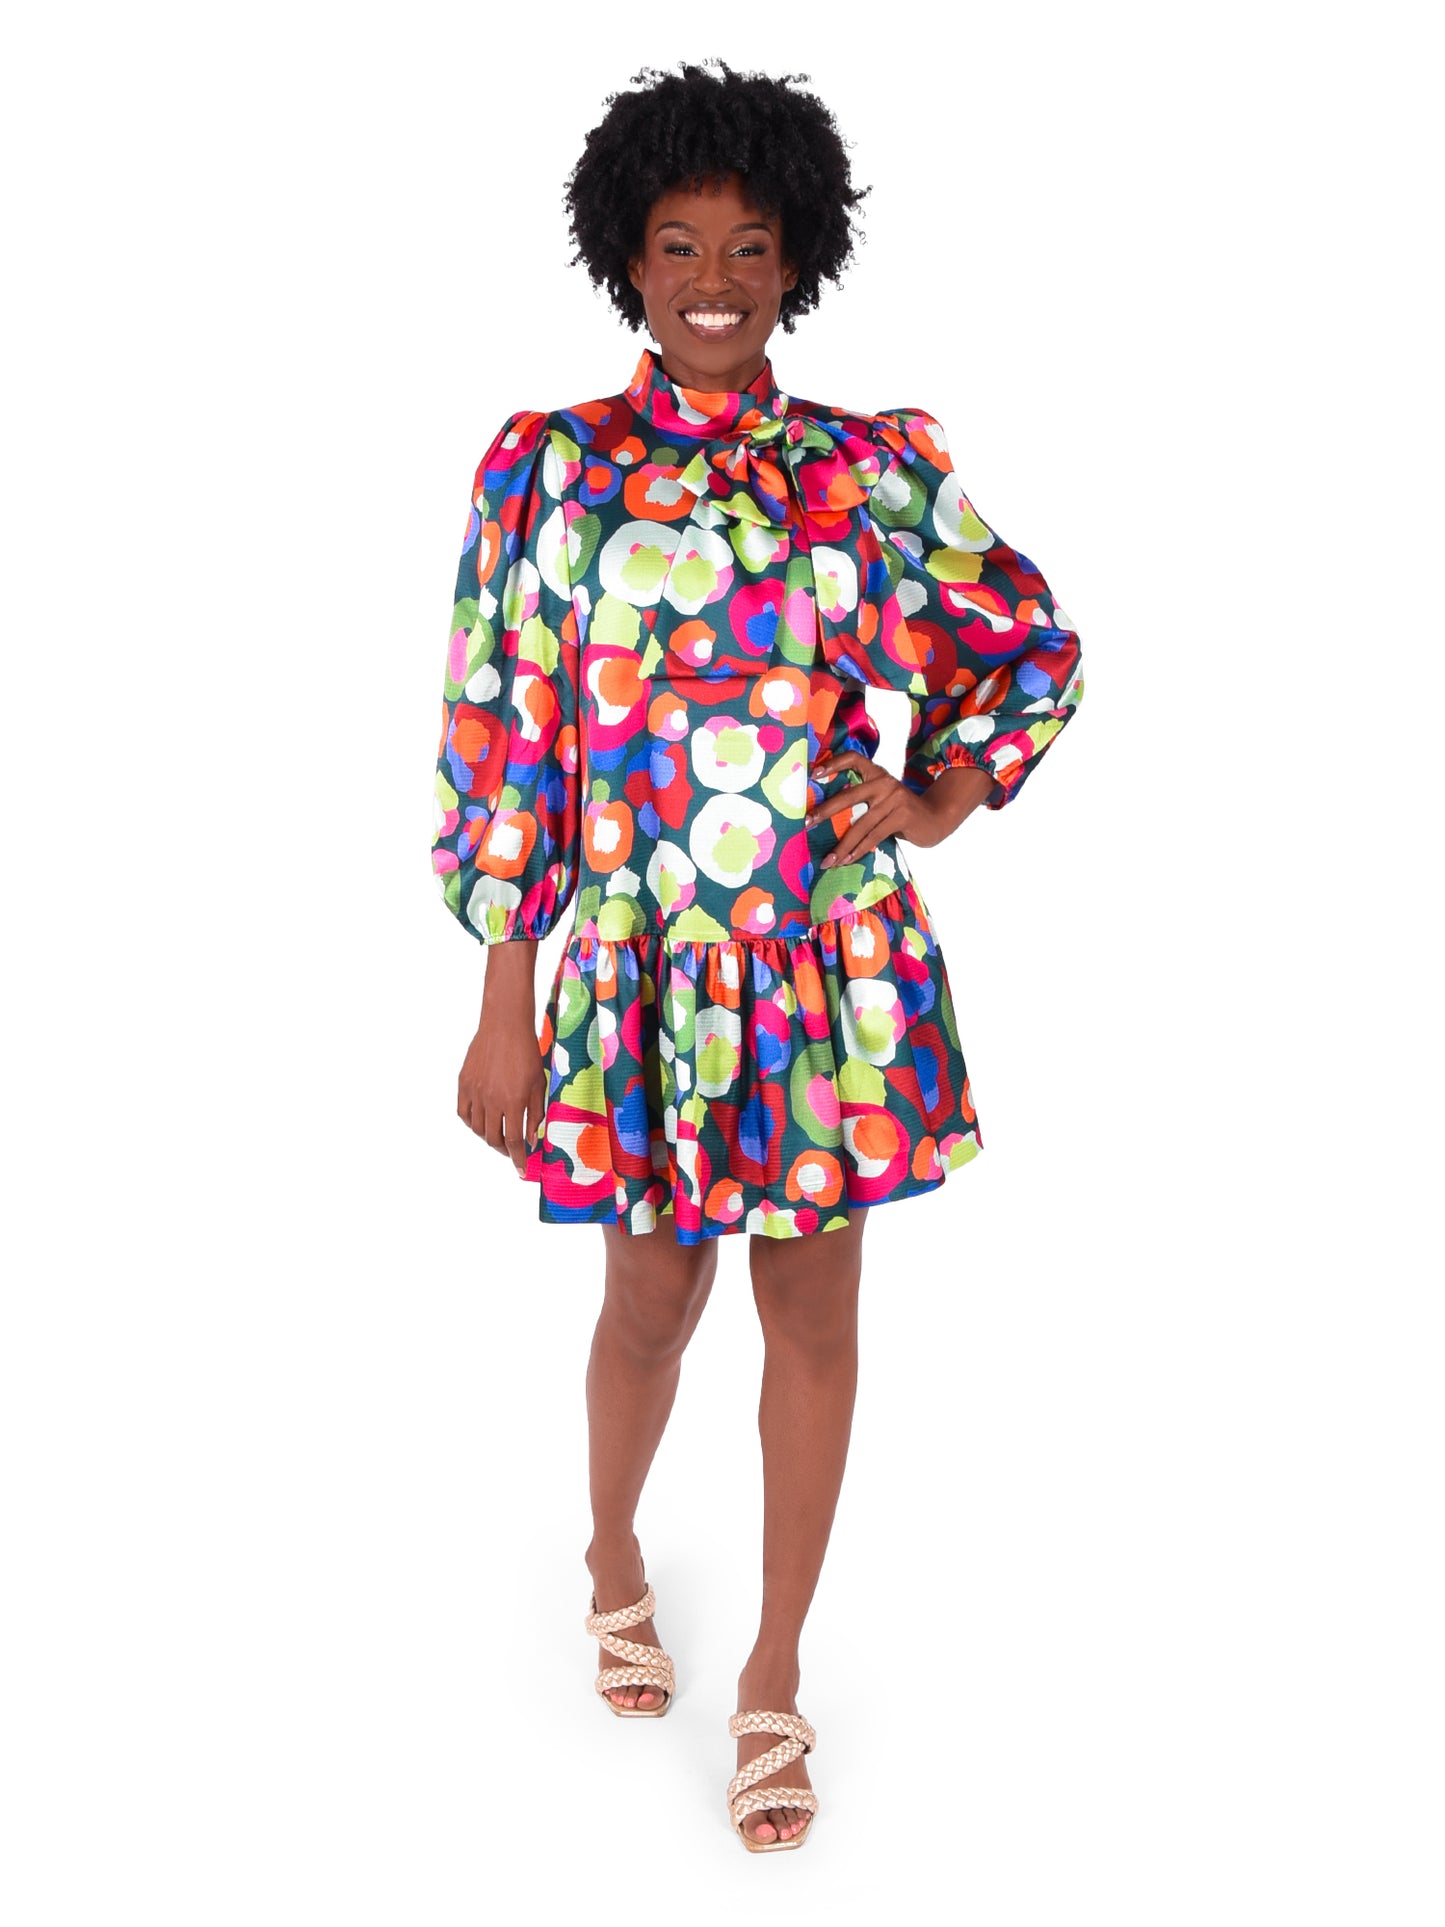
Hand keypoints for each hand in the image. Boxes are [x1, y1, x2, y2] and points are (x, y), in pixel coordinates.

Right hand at [457, 944, 544, 1175]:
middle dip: (503, 1150)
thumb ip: (536, 1114)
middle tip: (512, 1150)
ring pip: (477, 1128)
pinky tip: (481, 1122)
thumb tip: (532, 1140)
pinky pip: (463, 1112)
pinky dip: (471, 1122)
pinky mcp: (463, 1083)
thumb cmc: (527, 1052)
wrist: (505, 1025)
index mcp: (514, 1102)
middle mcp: (492, 1100)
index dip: (518, 1159)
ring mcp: (475, 1092)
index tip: (521, 1170)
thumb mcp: (539, 1085)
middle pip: (493, 1138)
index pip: (513, 1142)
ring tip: (498, 1134)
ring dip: (488, 1137)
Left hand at [805, 753, 996, 867]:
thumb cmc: (901, 811)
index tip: (813, 774)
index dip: (833, 763)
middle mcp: (884, 782)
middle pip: (849, 796)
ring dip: (842, 846)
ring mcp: (894, 798)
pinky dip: (859, 850)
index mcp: (877, 774)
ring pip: (861, 824)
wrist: (936, 818)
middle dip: (825, 811)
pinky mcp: (902, 815)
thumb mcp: (883, 798)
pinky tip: (848, 860)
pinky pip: (874, 836)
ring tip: (828, 860)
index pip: (854, 758)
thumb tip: (826, 815)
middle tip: (807, 823)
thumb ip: (863, 799)